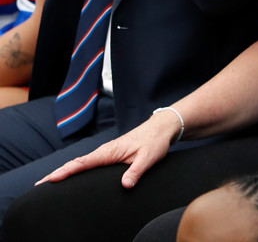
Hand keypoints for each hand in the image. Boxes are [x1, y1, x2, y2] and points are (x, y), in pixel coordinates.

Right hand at [36, 109, 180, 188]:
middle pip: (76, 163)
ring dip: (64, 171)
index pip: (83, 162)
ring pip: (80, 163)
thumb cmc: (154, 142)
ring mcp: (106, 153)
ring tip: (47, 183)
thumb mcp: (148, 158)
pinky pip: (88, 163)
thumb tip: (125, 185)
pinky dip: (75, 169)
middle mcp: (105, 151)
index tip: (51, 179)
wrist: (161, 129)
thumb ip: (136, 171)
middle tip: (38, 186)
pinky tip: (70, 177)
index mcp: (110, 151)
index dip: (66, 171)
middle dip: (57, 173)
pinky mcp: (110, 156)